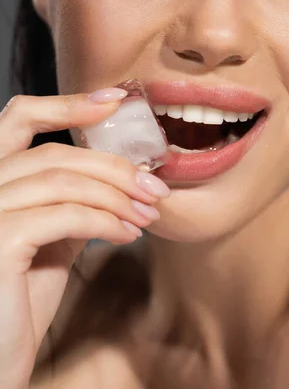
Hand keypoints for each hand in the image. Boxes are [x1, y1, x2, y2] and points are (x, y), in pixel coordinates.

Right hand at [0, 90, 169, 388]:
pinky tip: (130, 233)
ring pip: (64, 181)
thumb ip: (71, 204)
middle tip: (154, 186)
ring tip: (148, 213)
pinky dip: (106, 220)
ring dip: (117, 195)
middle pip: (55, 154)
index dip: (67, 104)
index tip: (114, 101)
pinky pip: (66, 215)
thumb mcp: (51, 241)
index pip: (18, 118)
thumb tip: (116, 178)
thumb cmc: (19, 303)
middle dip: (114, 167)